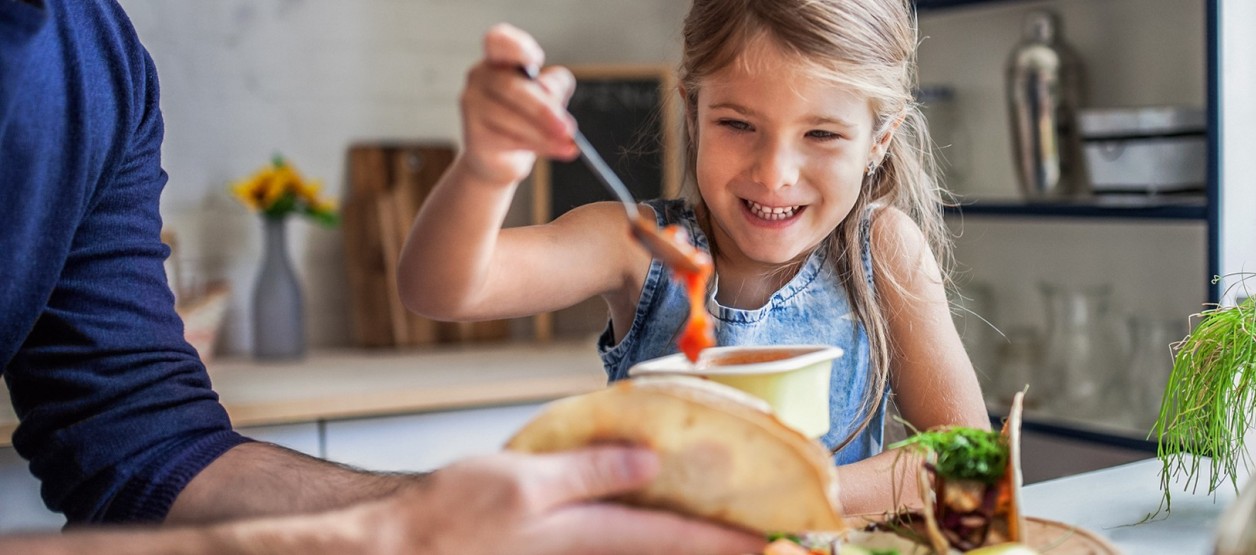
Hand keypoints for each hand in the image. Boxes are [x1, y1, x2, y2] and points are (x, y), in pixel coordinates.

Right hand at [370, 447, 765, 553]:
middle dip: (715, 547)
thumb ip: (591, 472)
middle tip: (766, 539)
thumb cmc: (450, 515)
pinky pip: (615, 548)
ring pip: (644, 549)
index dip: (726, 541)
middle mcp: (588, 554)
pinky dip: (645, 535)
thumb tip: (651, 461)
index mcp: (587, 536)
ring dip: (684, 541)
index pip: (673, 539)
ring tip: (728, 530)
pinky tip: (659, 519)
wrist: (399, 549)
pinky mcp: (556, 551)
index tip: (773, 541)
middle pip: (666, 551)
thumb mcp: (523, 481)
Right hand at [457, 23, 579, 186]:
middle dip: (544, 109)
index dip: (516, 47)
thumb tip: (549, 93)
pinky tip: (559, 150)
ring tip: (568, 143)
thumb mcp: (550, 96)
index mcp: (498, 60)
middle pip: (511, 86)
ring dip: (545, 133)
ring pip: (511, 117)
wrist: (501, 160)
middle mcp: (479, 77)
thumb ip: (555, 85)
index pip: (497, 41)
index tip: (537, 60)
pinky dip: (540, 146)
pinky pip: (510, 140)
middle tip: (569, 128)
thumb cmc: (527, 119)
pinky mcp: (474, 135)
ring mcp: (472, 105)